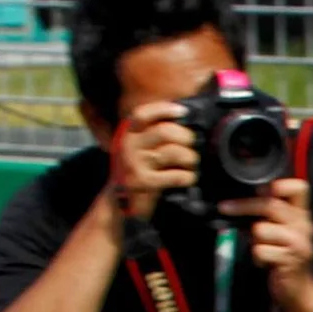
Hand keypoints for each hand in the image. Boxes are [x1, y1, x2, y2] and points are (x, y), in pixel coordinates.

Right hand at [105, 101, 195, 220]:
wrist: (119, 201)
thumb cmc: (137, 170)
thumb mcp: (138, 147)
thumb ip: (152, 133)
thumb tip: (184, 120)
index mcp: (128, 133)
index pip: (143, 114)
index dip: (164, 110)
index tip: (183, 112)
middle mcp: (128, 145)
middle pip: (165, 132)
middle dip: (187, 137)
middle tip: (193, 145)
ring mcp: (134, 163)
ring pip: (173, 152)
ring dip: (190, 157)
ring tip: (191, 163)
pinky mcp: (143, 182)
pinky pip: (175, 175)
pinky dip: (188, 176)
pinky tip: (188, 178)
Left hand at [228, 178, 312, 311]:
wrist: (298, 289)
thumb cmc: (284, 258)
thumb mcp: (278, 232)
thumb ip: (265, 216)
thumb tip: (237, 201)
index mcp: (301, 215)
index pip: (299, 188)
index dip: (279, 185)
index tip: (260, 190)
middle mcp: (303, 225)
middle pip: (271, 205)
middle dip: (243, 206)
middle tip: (224, 207)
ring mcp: (298, 242)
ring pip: (261, 229)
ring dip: (254, 240)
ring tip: (260, 248)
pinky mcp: (289, 259)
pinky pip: (260, 250)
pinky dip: (257, 257)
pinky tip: (264, 262)